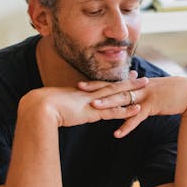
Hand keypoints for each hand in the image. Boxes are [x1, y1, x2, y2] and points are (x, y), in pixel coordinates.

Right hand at [19, 72, 146, 127]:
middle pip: (112, 85)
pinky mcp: (94, 112)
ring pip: (117, 94)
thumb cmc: (42, 107)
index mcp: (81, 93)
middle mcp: (89, 94)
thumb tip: (61, 110)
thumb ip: (62, 108)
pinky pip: (114, 111)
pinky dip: (127, 110)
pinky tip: (138, 109)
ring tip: (146, 85)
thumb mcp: (55, 107)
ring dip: (132, 90)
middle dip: (127, 80)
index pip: (100, 85)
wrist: (40, 107)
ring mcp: (93, 102)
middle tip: (140, 74)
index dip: (112, 81)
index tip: (121, 75)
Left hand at [79, 74, 186, 136]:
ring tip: (94, 108)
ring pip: (123, 100)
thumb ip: (140, 94)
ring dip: (108, 104)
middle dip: (96, 90)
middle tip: (80, 90)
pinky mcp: (153, 105)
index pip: (113, 84)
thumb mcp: (153, 92)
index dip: (97, 84)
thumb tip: (131, 99)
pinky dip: (127, 125)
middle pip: (114, 88)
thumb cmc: (171, 94)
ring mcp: (145, 95)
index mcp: (136, 85)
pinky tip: (118, 134)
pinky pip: (137, 117)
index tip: (82, 84)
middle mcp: (138, 87)